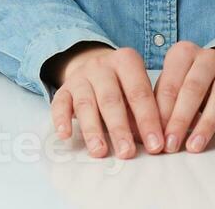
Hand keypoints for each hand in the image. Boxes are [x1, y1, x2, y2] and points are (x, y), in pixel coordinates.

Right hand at [47, 45, 166, 158]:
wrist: (93, 66)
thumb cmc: (122, 86)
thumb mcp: (136, 91)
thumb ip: (143, 113)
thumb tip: (152, 143)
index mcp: (127, 61)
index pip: (139, 92)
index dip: (148, 120)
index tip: (155, 145)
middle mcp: (102, 66)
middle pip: (111, 99)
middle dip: (119, 128)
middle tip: (127, 152)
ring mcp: (81, 76)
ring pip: (86, 103)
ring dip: (92, 130)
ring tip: (100, 151)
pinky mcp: (64, 89)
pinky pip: (59, 103)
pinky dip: (61, 119)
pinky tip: (65, 135)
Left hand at [154, 40, 214, 152]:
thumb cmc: (190, 84)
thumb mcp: (173, 88)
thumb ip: (161, 104)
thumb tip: (143, 133)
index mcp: (182, 54)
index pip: (170, 84)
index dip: (161, 112)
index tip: (155, 137)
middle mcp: (207, 56)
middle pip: (193, 88)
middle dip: (180, 119)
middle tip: (171, 144)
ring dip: (208, 122)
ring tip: (196, 145)